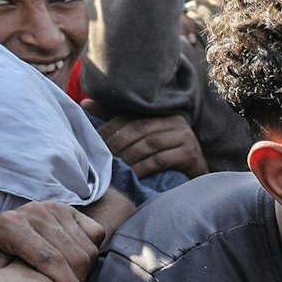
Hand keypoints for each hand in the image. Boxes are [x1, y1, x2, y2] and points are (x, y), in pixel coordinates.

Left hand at [0, 200, 104, 281]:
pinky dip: (91, 252)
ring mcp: (52, 208)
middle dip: (78, 281)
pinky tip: (75, 263)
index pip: (50, 259)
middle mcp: (33, 212)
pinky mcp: (69, 209)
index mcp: (9, 226)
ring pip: (87, 247)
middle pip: (74, 255)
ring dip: (85, 270)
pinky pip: (95, 234)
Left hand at [87, 109, 207, 178]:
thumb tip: (85, 103)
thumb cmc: (164, 155)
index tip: (96, 142)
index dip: (111, 128)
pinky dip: (143, 168)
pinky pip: (160, 160)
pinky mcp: (191, 155)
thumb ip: (117, 121)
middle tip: (103, 157)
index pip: (132, 117)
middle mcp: (177, 121)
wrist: (196, 178)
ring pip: (150, 144)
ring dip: (129, 156)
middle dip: (118, 143)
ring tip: (115, 167)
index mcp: (163, 113)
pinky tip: (132, 175)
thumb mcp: (142, 136)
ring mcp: (186, 137)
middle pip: (140, 128)